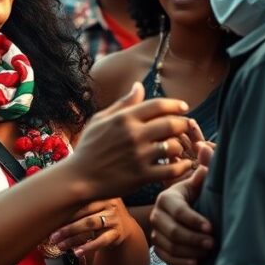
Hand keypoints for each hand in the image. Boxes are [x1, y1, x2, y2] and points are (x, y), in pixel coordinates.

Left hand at [49, 198, 129, 258]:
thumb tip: (47, 211)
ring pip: (91, 227)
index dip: (64, 212)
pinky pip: (101, 241)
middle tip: (52, 237)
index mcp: (99, 194)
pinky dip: (88, 247)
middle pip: (84, 215)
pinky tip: (76, 253)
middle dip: (66, 227)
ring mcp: (114, 219)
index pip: (79, 203)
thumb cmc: (99, 214)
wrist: (123, 225)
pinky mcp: (117, 233)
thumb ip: (76, 205)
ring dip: (73, 238)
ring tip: (60, 246)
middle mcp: (108, 204)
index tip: (50, 221)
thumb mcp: (92, 205)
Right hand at [69, 85, 193, 199]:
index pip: (158, 105)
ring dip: (181, 146)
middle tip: (186, 127)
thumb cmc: (88, 147)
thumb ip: (123, 103)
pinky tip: (183, 165)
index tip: (184, 108)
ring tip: (179, 146)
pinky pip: (171, 170)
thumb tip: (139, 85)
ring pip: (174, 146)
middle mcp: (133, 135)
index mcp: (124, 119)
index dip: (175, 104)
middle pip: (171, 124)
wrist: (78, 178)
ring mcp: (139, 156)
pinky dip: (182, 167)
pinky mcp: (142, 176)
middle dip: (183, 124)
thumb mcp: (101, 119)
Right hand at [150, 153, 214, 264]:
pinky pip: (165, 257)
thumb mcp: (201, 183)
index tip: (212, 228)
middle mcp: (157, 213)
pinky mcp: (158, 245)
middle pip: (172, 231)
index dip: (195, 221)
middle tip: (213, 243)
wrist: (189, 214)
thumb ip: (205, 167)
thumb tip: (205, 147)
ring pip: (169, 245)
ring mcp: (156, 231)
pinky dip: (180, 262)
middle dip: (193, 239)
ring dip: (190, 252)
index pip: (179, 211)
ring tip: (207, 252)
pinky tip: (196, 263)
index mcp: (167, 197)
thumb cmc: (199, 196)